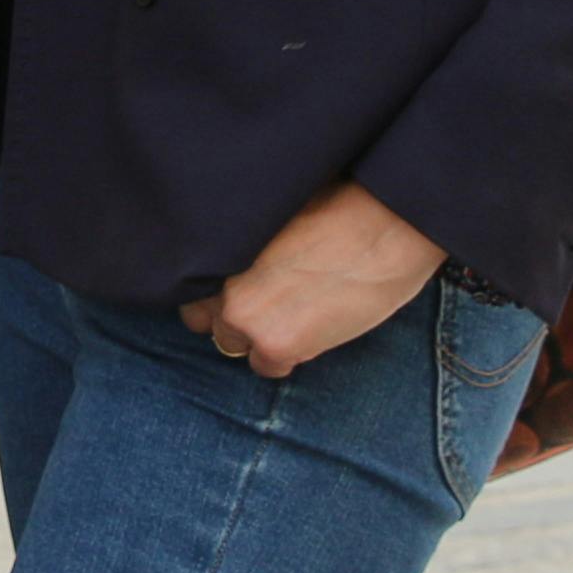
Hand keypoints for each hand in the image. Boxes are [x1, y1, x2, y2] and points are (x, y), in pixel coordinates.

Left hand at [178, 180, 443, 378]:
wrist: (385, 223)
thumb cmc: (335, 206)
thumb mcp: (268, 215)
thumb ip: (240, 243)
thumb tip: (231, 262)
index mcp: (212, 245)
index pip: (186, 282)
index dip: (213, 287)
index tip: (236, 285)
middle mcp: (216, 281)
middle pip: (200, 318)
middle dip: (228, 314)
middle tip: (265, 304)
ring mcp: (241, 316)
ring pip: (229, 344)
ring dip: (254, 337)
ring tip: (291, 316)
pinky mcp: (275, 345)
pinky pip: (266, 366)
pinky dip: (285, 357)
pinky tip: (309, 332)